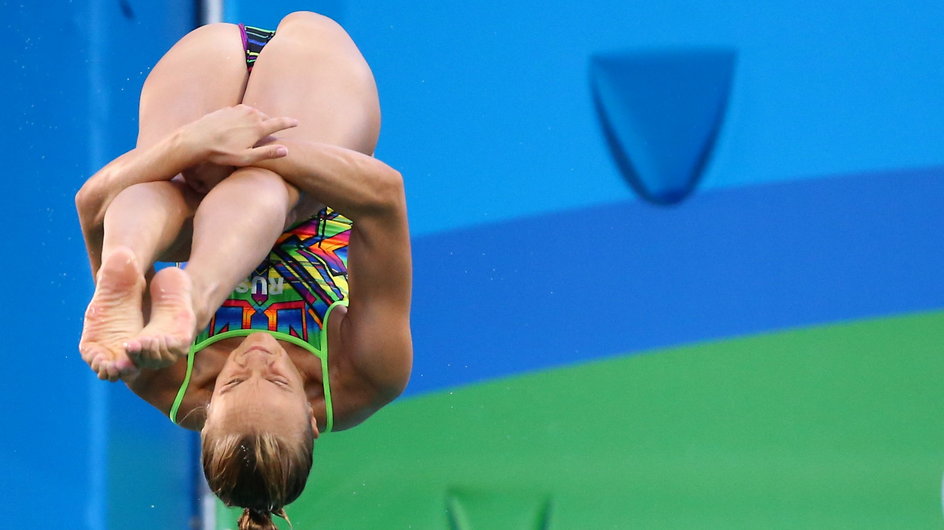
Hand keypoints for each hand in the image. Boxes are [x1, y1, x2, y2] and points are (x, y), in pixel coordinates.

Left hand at [182, 104, 298, 166]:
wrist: (196, 139)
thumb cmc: (221, 153)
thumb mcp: (246, 158)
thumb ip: (267, 153)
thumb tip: (286, 150)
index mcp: (258, 127)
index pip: (279, 123)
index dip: (289, 123)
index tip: (297, 122)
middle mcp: (250, 114)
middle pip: (266, 118)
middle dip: (270, 124)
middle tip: (269, 133)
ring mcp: (238, 110)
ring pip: (254, 114)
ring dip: (257, 121)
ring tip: (254, 130)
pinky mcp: (227, 109)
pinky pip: (242, 112)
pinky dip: (244, 118)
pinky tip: (239, 127)